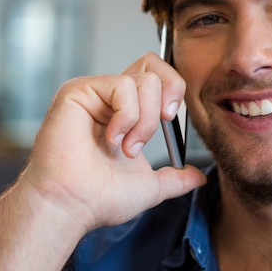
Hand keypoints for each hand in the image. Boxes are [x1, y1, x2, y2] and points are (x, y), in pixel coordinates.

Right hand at [19, 52, 206, 233]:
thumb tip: (199, 176)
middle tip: (163, 121)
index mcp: (124, 113)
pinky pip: (122, 86)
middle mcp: (108, 98)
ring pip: (144, 80)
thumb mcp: (150, 186)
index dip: (173, 91)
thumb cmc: (99, 198)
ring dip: (144, 121)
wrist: (72, 206)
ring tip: (125, 147)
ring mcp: (93, 93)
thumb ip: (175, 178)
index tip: (170, 121)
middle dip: (170, 92)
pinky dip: (126, 117)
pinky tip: (110, 140)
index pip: (156, 78)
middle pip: (153, 64)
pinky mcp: (78, 91)